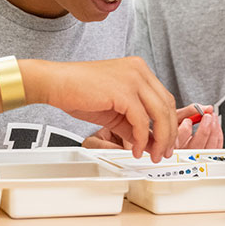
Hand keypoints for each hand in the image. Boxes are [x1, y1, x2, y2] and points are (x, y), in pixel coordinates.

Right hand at [20, 57, 175, 161]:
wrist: (55, 83)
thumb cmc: (78, 93)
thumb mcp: (113, 110)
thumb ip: (132, 124)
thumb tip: (147, 143)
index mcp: (139, 70)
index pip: (164, 99)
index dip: (169, 123)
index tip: (166, 141)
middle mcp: (139, 70)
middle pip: (167, 106)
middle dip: (169, 133)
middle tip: (164, 152)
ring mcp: (133, 78)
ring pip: (160, 113)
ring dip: (160, 139)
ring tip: (154, 155)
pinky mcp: (124, 91)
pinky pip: (141, 120)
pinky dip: (141, 139)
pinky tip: (136, 150)